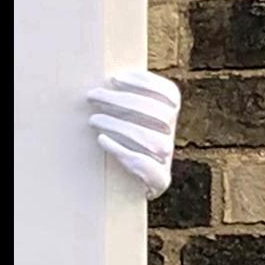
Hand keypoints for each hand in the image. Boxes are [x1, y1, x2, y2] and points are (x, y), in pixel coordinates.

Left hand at [87, 70, 179, 199]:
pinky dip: (122, 150)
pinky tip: (101, 140)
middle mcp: (172, 135)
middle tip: (92, 95)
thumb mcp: (124, 119)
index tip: (115, 79)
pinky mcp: (159, 180)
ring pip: (152, 138)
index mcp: (169, 116)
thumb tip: (104, 80)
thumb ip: (121, 101)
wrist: (126, 186)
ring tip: (93, 119)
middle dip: (123, 100)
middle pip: (158, 113)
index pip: (169, 94)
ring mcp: (168, 158)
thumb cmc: (120, 142)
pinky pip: (145, 164)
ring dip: (120, 126)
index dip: (145, 83)